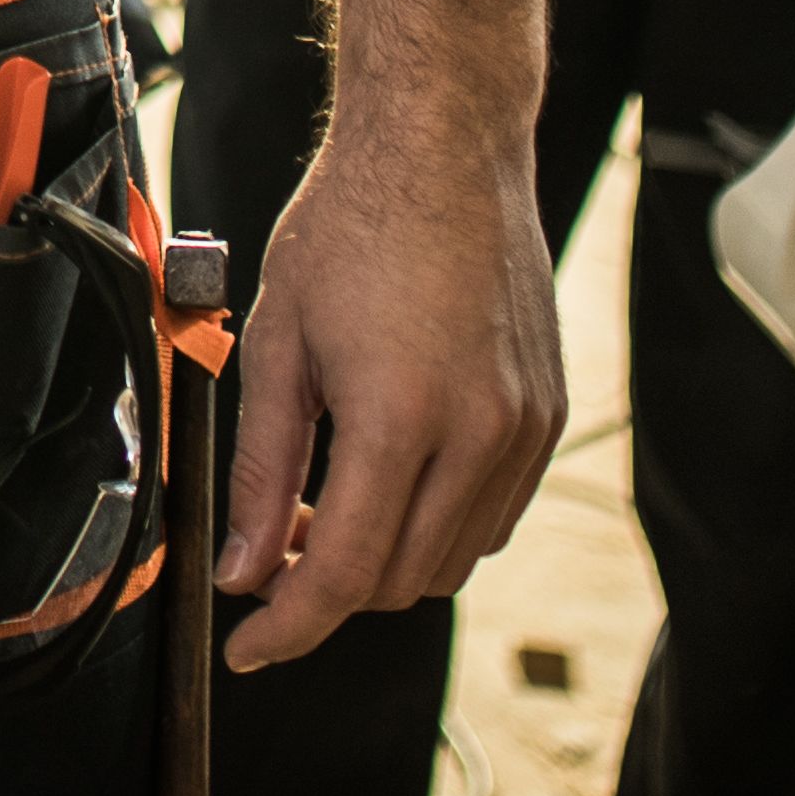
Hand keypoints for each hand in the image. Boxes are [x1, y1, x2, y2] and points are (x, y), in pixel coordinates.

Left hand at [216, 110, 560, 671]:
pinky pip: (492, 516)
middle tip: (273, 552)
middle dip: (329, 590)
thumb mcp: (278, 342)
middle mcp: (481, 433)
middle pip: (402, 582)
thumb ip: (262, 467)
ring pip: (451, 559)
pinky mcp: (548, 416)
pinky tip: (388, 478)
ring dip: (385, 560)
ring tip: (324, 507)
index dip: (290, 625)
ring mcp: (526, 429)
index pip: (348, 574)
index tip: (250, 646)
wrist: (444, 149)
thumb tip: (246, 565)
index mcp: (404, 416)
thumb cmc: (354, 223)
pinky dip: (436, 525)